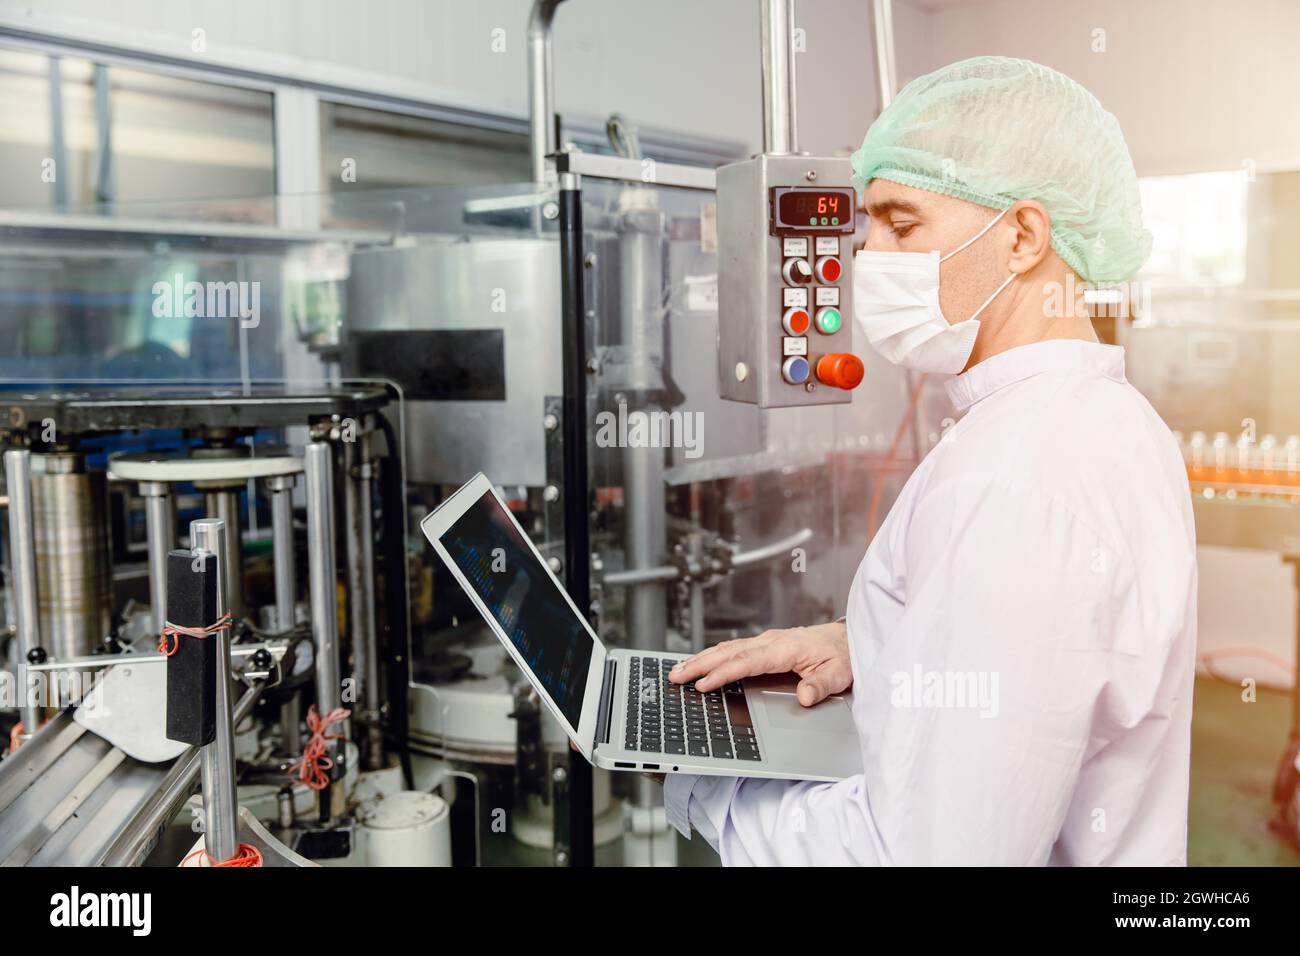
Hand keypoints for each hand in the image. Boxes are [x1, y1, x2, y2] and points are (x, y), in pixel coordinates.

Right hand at [668, 621, 851, 705]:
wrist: (850, 639)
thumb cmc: (844, 655)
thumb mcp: (839, 674)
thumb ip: (821, 685)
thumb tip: (805, 697)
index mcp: (785, 648)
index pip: (746, 662)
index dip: (723, 674)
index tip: (703, 684)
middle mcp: (771, 641)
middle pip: (728, 652)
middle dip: (699, 664)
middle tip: (676, 676)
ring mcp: (766, 641)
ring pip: (727, 648)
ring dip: (701, 659)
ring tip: (679, 670)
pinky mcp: (765, 645)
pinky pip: (734, 649)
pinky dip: (714, 656)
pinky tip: (702, 663)